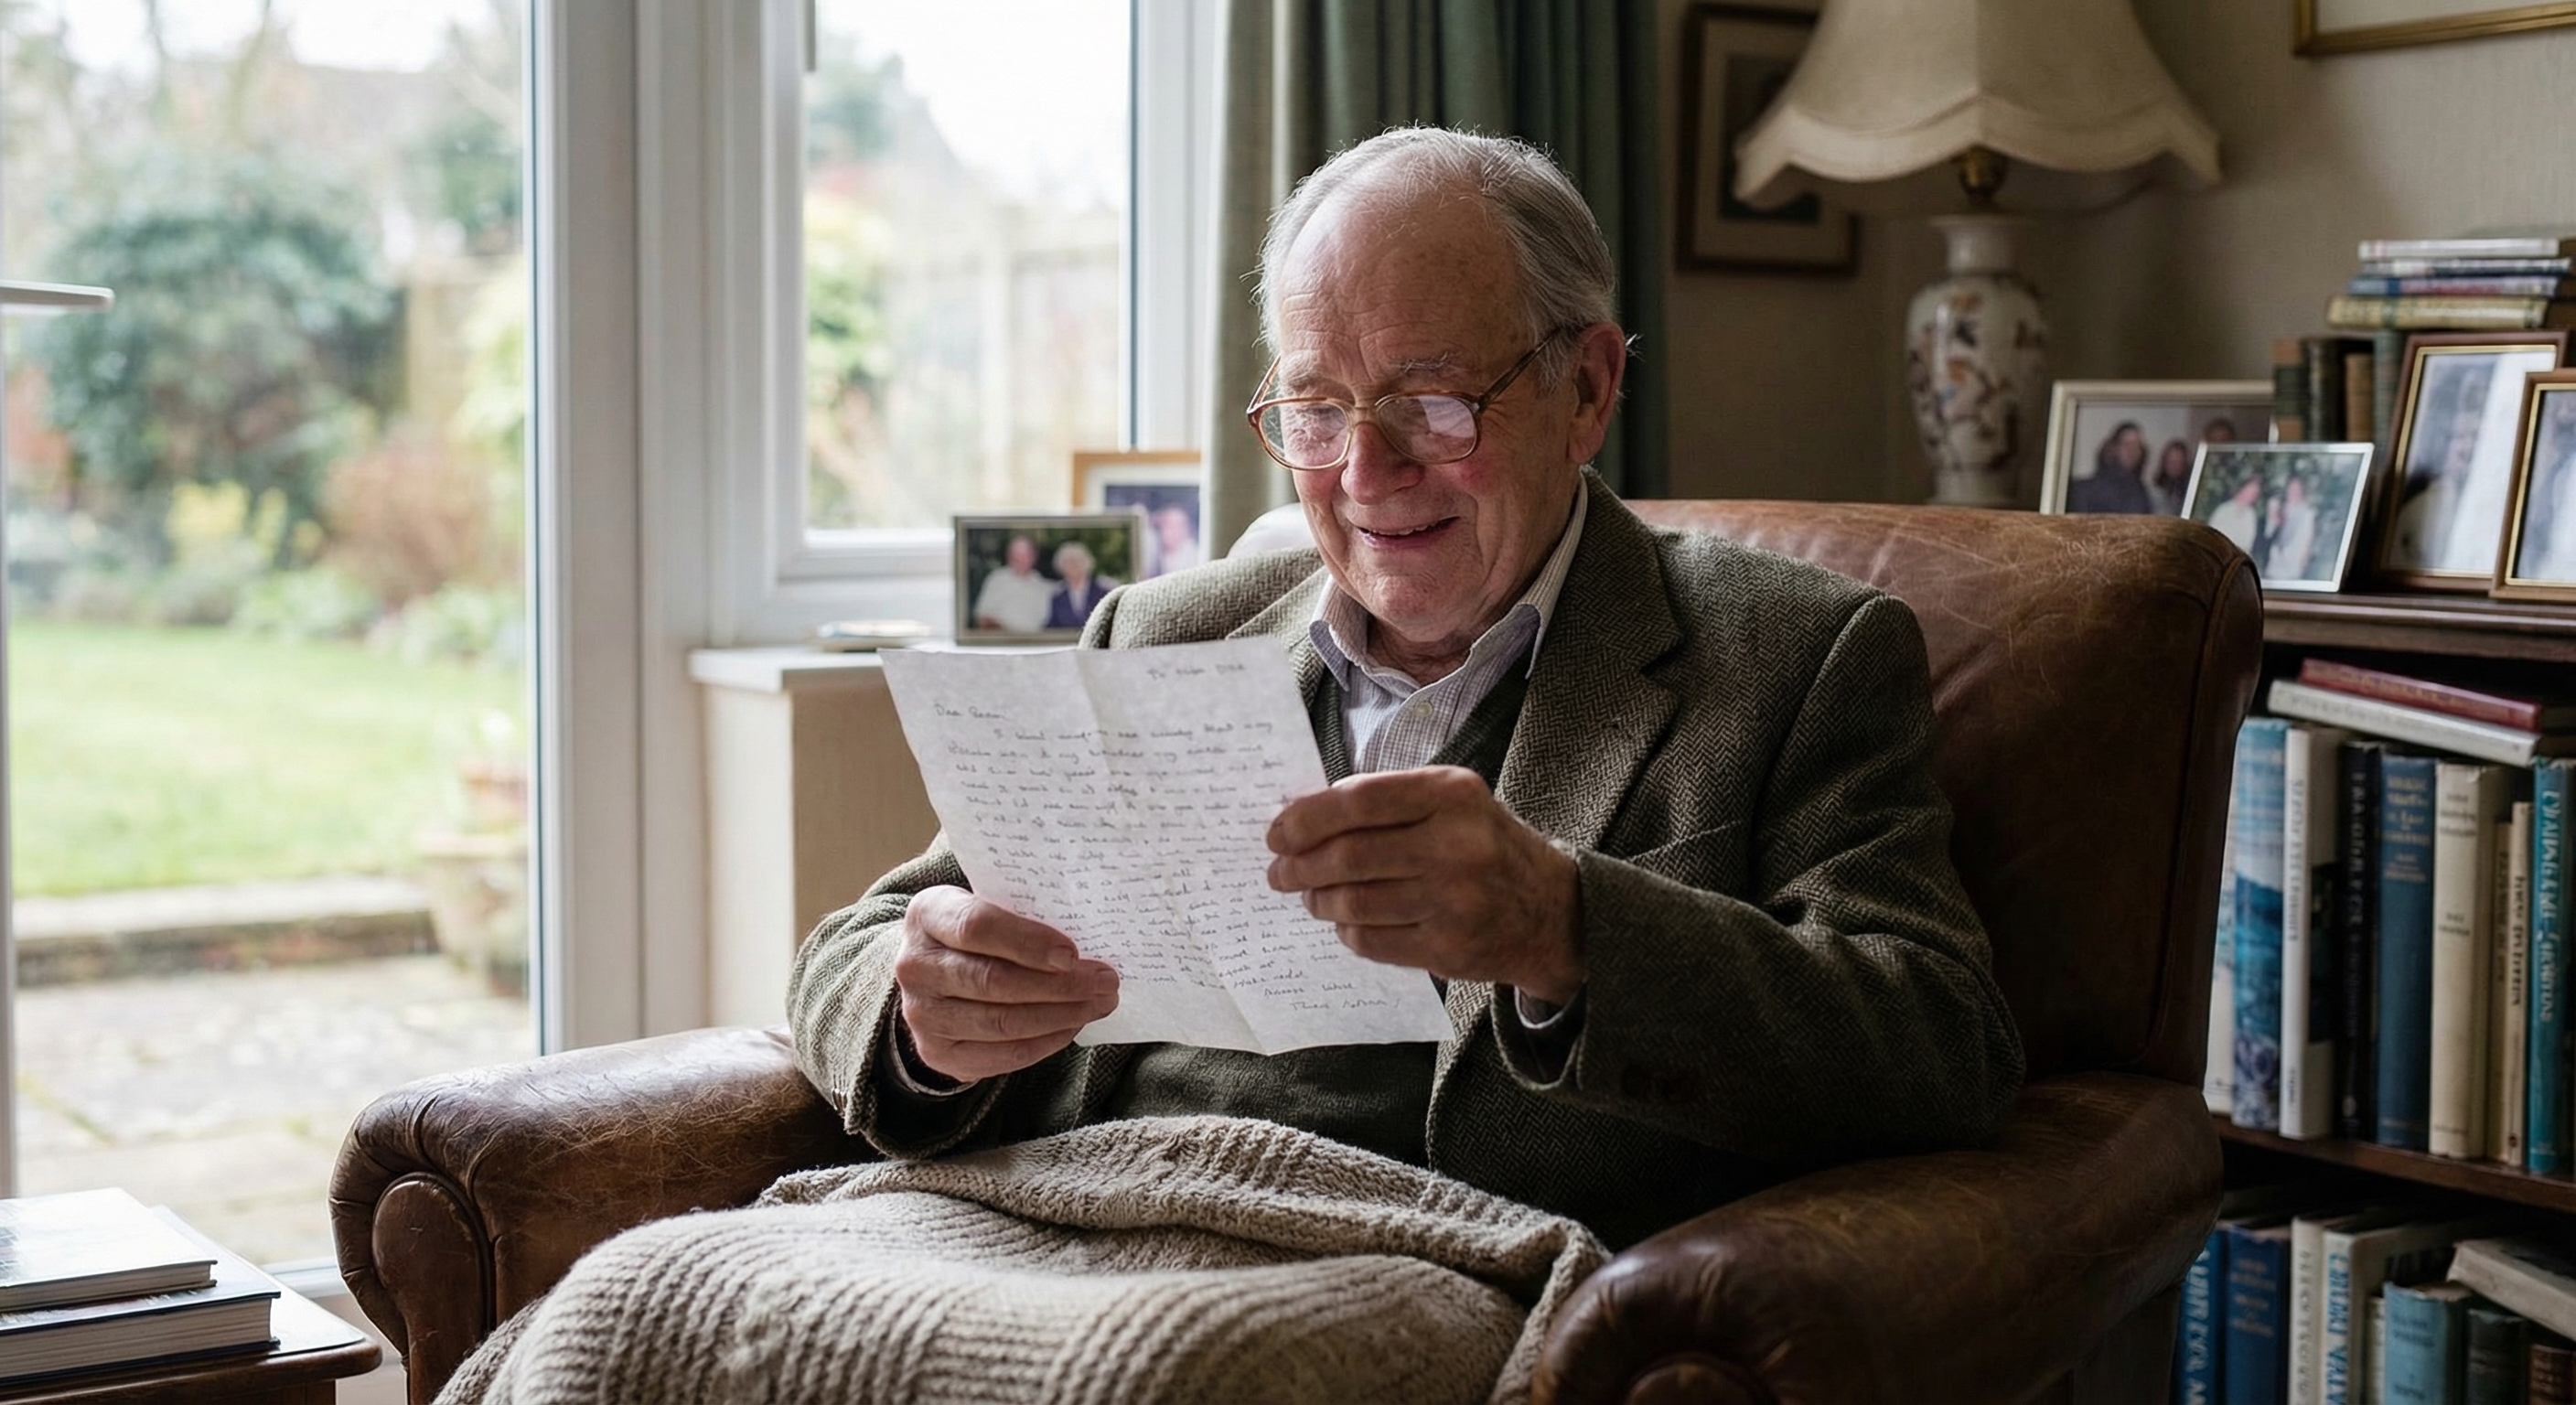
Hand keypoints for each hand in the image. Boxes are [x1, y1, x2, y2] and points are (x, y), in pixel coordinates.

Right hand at [892, 886, 1119, 1082]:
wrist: (933, 969)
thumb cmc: (977, 932)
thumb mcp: (989, 904)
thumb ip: (1024, 913)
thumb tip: (1091, 938)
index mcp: (927, 915)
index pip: (976, 927)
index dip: (1028, 942)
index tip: (1073, 954)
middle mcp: (914, 966)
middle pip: (993, 981)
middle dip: (1059, 985)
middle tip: (1105, 981)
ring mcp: (921, 1014)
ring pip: (1001, 1022)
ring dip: (1060, 1016)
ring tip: (1098, 1004)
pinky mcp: (936, 1053)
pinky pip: (1001, 1056)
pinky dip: (1044, 1043)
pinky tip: (1071, 1027)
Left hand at [1264, 766, 1582, 1003]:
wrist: (1552, 912)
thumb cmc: (1485, 846)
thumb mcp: (1452, 803)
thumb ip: (1389, 802)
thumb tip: (1303, 817)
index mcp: (1451, 794)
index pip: (1358, 801)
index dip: (1306, 819)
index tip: (1276, 833)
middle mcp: (1455, 845)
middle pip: (1348, 857)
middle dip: (1299, 868)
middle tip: (1279, 873)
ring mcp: (1453, 901)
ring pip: (1353, 903)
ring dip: (1318, 902)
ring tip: (1310, 898)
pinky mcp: (1447, 948)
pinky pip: (1370, 941)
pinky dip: (1347, 932)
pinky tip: (1346, 923)